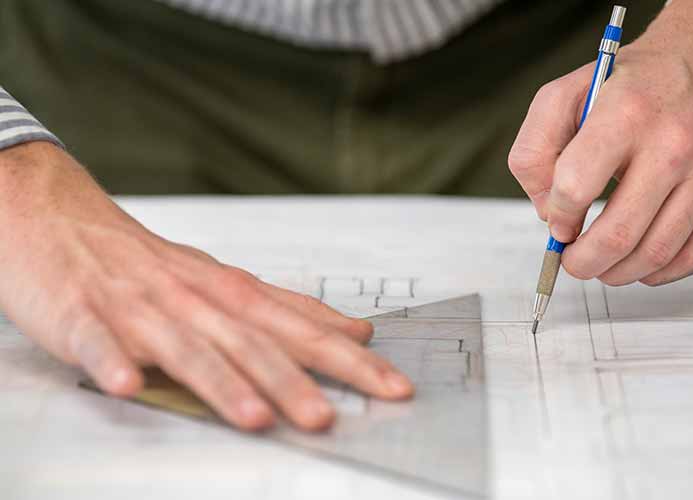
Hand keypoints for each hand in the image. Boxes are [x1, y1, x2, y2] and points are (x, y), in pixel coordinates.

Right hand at [0, 142, 412, 430]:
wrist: (64, 221)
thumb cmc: (151, 262)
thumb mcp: (227, 282)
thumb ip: (290, 311)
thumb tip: (354, 331)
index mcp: (232, 292)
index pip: (302, 328)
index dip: (349, 358)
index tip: (392, 384)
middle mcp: (195, 299)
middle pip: (252, 342)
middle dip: (295, 381)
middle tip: (328, 417)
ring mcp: (140, 308)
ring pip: (187, 348)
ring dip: (222, 383)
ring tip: (254, 417)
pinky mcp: (84, 317)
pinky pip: (99, 342)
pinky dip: (113, 361)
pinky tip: (130, 385)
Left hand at [509, 0, 692, 285]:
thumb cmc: (638, 81)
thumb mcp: (568, 93)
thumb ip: (536, 149)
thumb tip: (547, 212)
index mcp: (625, 112)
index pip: (575, 185)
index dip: (558, 215)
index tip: (558, 221)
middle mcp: (674, 143)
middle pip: (617, 234)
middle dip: (582, 262)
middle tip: (572, 262)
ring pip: (656, 253)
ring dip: (618, 273)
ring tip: (602, 266)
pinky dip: (659, 273)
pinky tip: (640, 263)